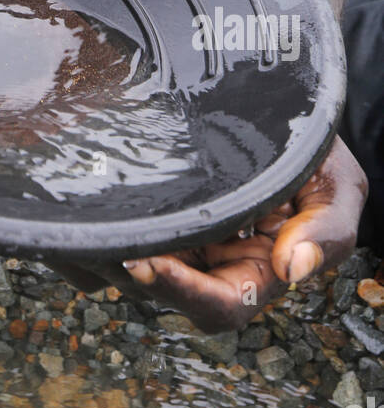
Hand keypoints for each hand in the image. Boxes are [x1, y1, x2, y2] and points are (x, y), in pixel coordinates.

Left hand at [54, 137, 366, 332]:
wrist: (277, 101)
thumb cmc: (308, 148)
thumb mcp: (337, 184)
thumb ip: (329, 230)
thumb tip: (295, 270)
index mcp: (254, 273)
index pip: (217, 305)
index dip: (182, 292)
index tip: (146, 261)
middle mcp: (207, 263)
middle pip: (161, 289)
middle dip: (127, 268)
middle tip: (97, 236)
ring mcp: (173, 235)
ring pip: (128, 262)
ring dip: (101, 247)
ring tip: (79, 218)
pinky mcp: (146, 206)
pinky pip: (112, 228)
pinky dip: (90, 224)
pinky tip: (71, 202)